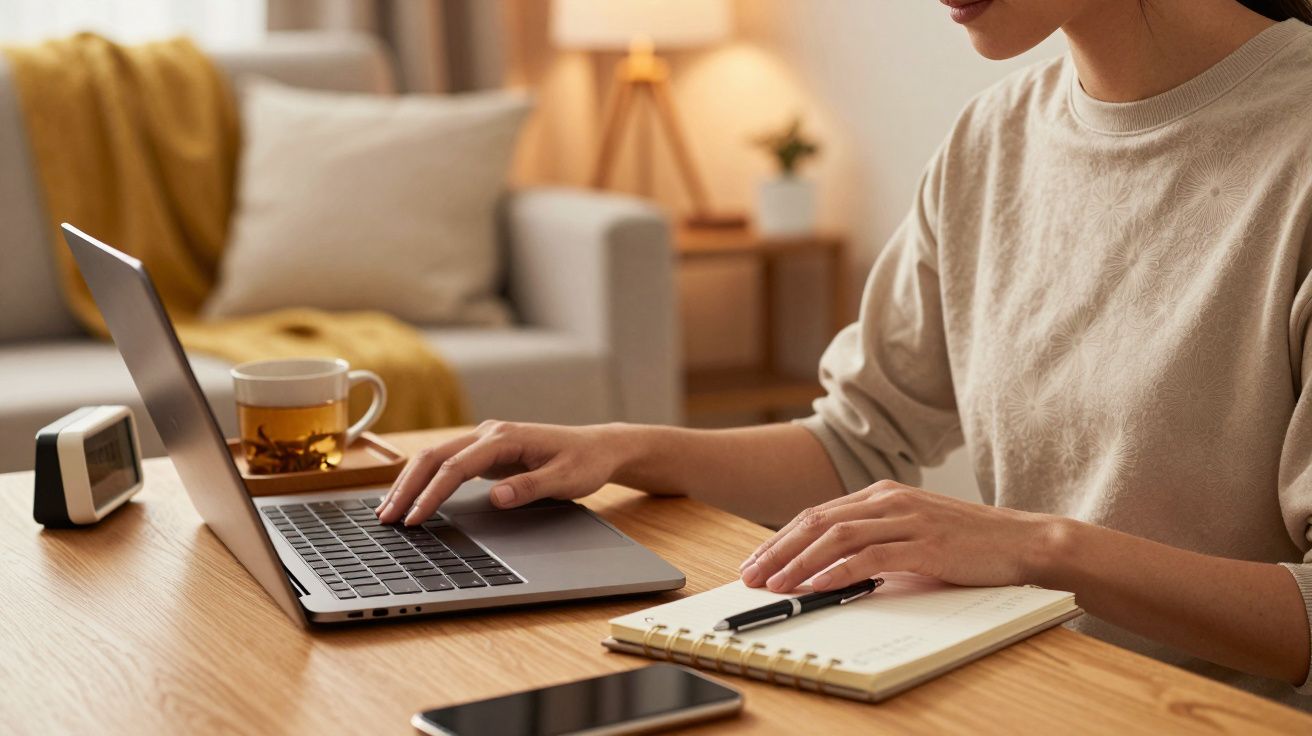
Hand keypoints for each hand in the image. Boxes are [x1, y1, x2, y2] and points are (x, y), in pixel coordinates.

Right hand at [376, 421, 630, 524]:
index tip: (416, 519)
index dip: (432, 494)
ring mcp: (485, 441)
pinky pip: (447, 463)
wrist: (597, 448)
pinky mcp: (486, 452)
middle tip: (387, 518)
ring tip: (388, 511)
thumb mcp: (564, 479)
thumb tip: (496, 497)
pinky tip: (412, 498)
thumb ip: (530, 488)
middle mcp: (489, 434)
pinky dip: (425, 480)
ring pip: (435, 457)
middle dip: (407, 487)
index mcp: (505, 438)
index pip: (456, 467)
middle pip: (434, 457)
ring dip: (410, 483)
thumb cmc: (584, 462)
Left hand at [738, 480, 1058, 592]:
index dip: (781, 539)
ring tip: (774, 583)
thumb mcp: (913, 536)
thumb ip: (875, 544)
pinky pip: (870, 556)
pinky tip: (817, 585)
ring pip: (836, 536)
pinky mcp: (925, 543)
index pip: (817, 515)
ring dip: (798, 561)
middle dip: (777, 550)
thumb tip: (830, 572)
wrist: (1024, 542)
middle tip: (751, 575)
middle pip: (816, 521)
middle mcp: (889, 500)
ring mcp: (907, 518)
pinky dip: (837, 571)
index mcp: (882, 495)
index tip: (757, 562)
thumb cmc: (970, 544)